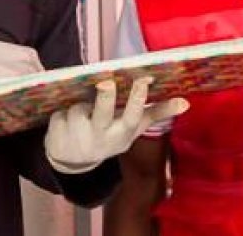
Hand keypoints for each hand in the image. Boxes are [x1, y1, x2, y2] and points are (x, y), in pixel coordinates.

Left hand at [44, 77, 187, 173]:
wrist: (74, 162)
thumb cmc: (109, 135)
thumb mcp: (132, 130)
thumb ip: (157, 113)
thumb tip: (186, 102)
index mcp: (121, 134)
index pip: (132, 117)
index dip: (138, 99)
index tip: (143, 80)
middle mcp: (101, 137)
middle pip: (103, 114)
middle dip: (105, 98)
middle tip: (106, 83)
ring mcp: (78, 138)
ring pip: (78, 108)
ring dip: (78, 103)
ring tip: (80, 109)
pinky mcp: (57, 135)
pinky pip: (59, 113)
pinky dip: (61, 111)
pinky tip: (65, 119)